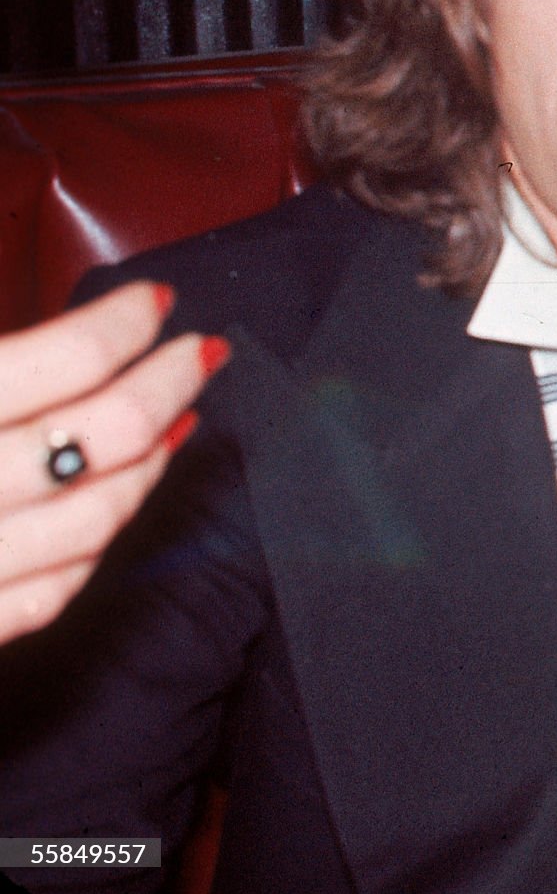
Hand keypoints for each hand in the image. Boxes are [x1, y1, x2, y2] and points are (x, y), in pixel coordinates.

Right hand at [0, 283, 223, 642]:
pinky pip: (54, 591)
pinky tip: (120, 498)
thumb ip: (1, 363)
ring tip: (176, 419)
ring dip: (151, 464)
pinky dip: (100, 541)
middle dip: (168, 384)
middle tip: (199, 352)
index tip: (155, 302)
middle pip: (106, 435)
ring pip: (96, 517)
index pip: (66, 360)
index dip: (123, 324)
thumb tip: (82, 325)